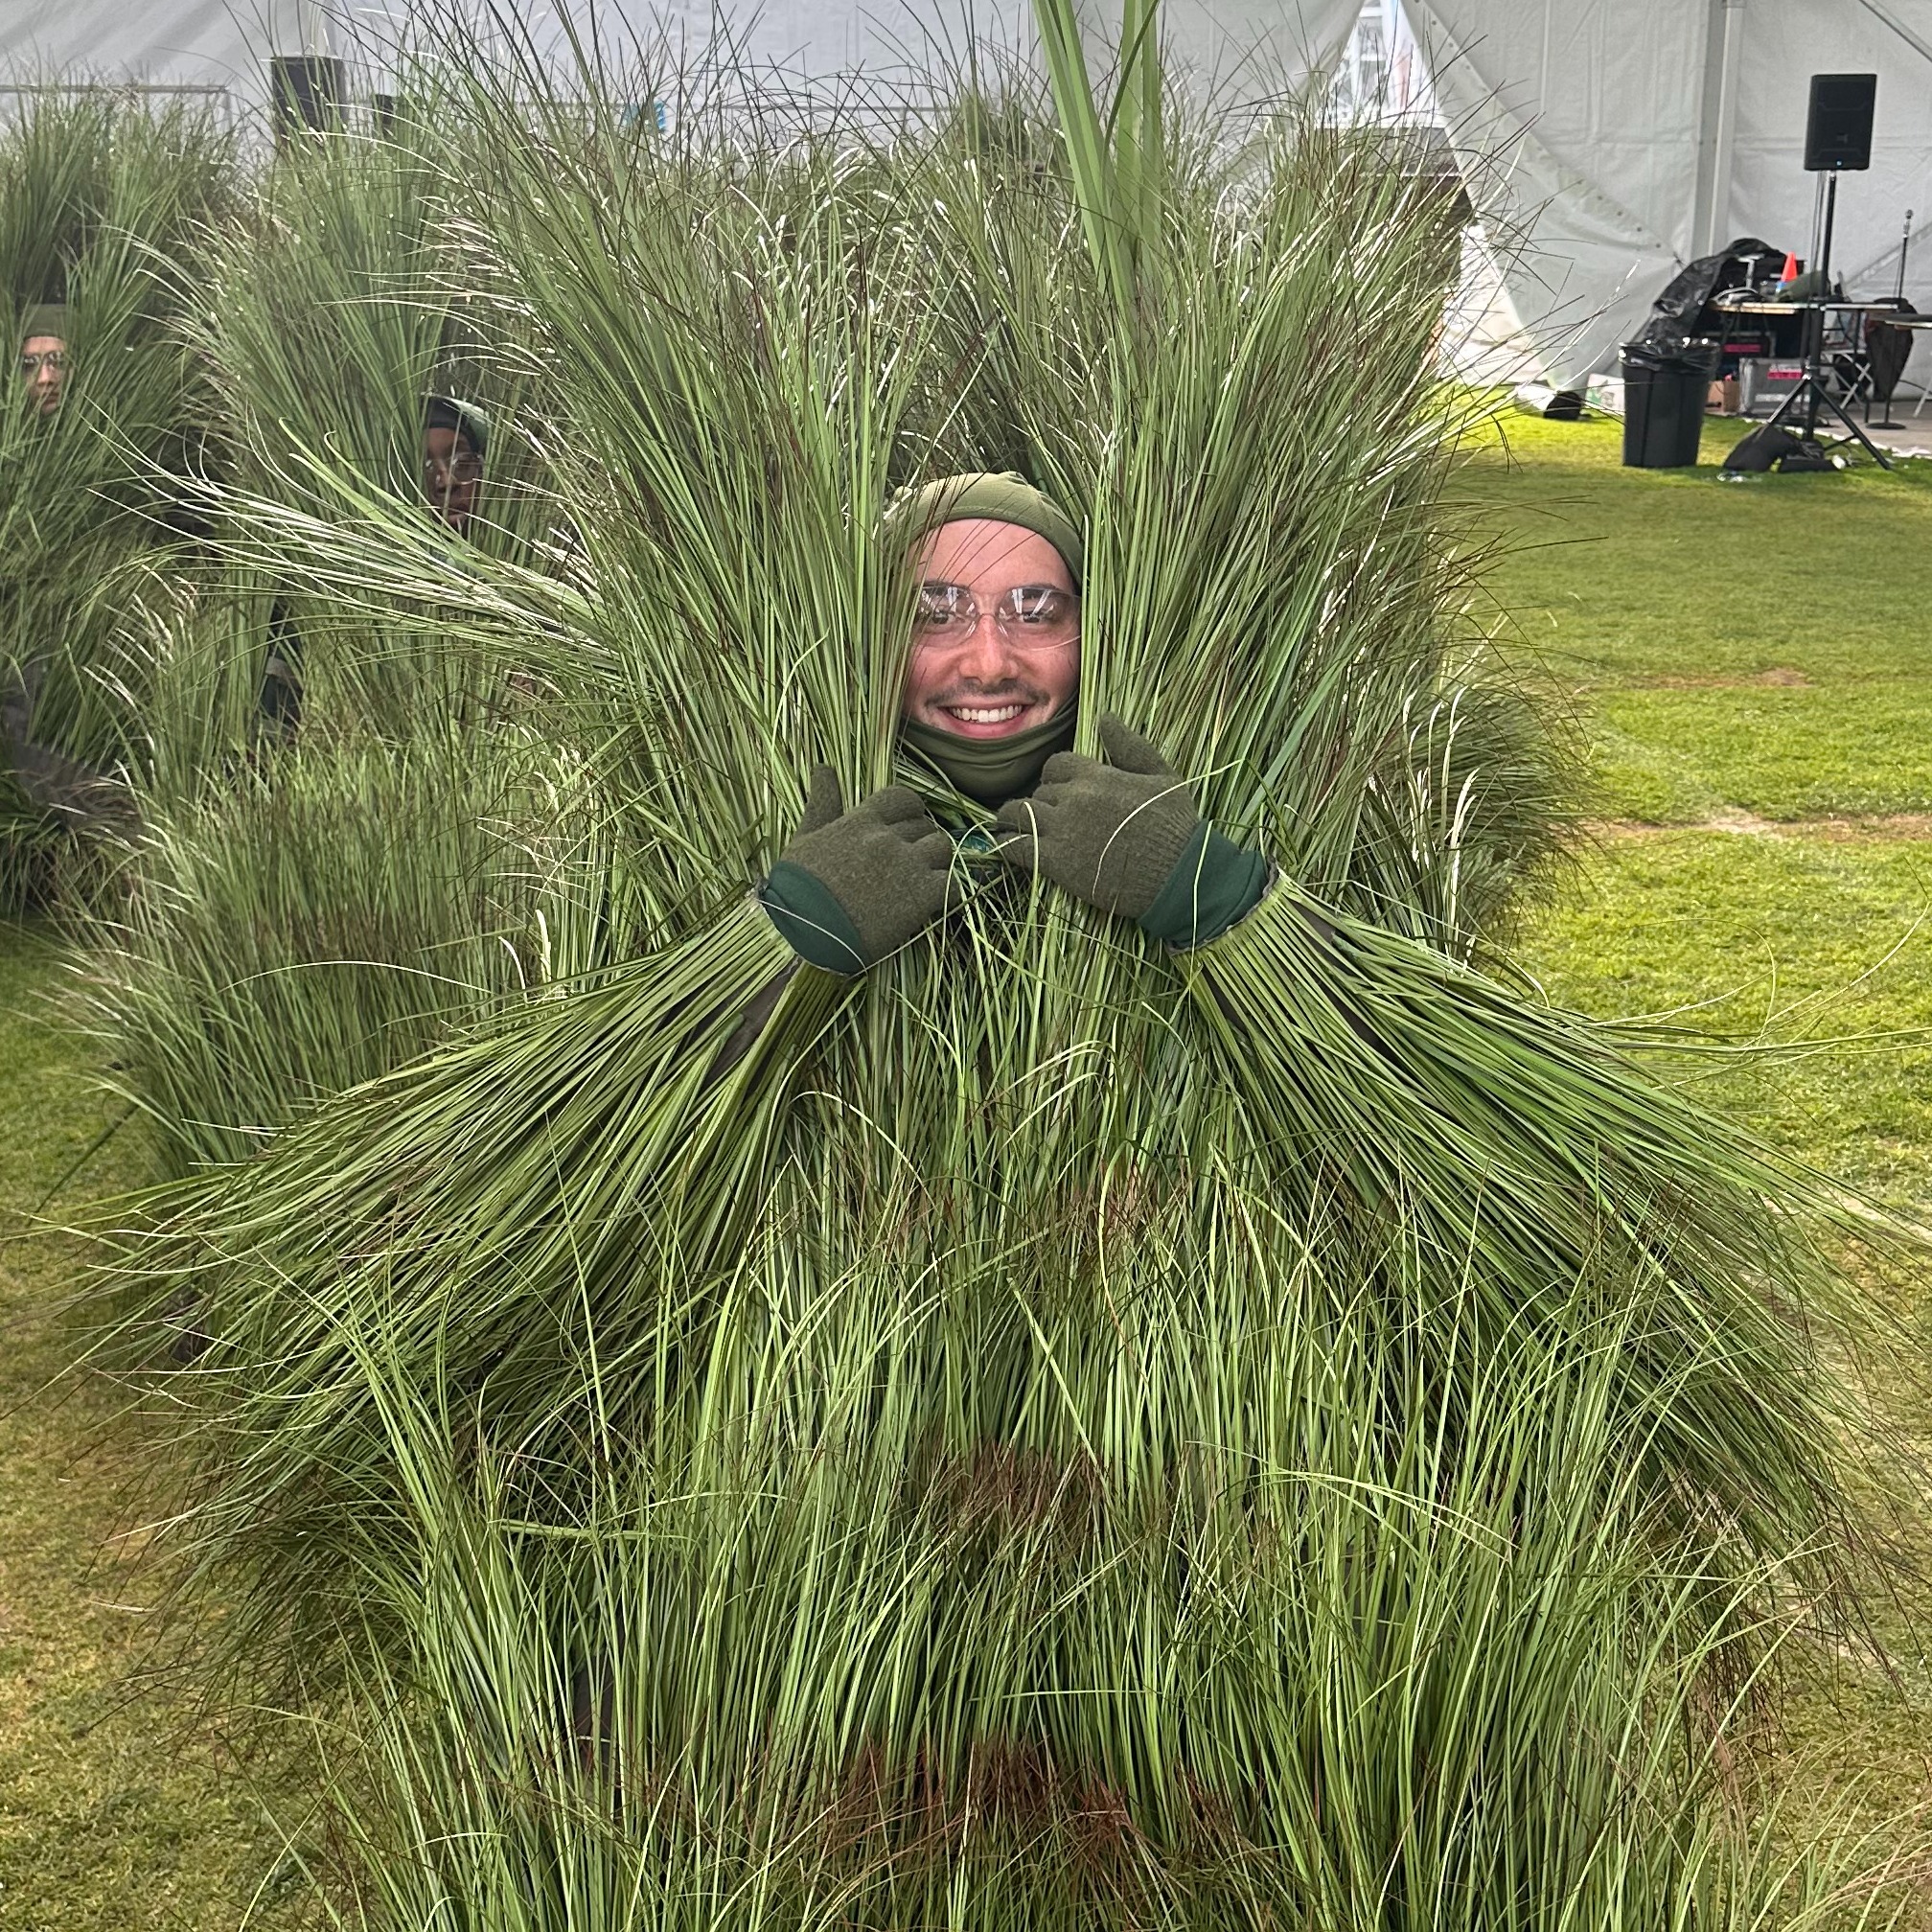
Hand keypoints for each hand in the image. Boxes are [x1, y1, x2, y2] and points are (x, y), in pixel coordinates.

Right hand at [760, 767, 954, 972]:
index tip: (907, 826)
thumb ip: (822, 803)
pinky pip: (953, 884)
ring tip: (922, 880)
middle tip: (909, 863)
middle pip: (924, 826)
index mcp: (862, 821)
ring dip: (937, 862)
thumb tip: (823, 768)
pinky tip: (932, 903)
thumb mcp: (805, 838)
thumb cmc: (795, 888)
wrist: (806, 931)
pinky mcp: (923, 896)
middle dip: (920, 842)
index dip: (910, 812)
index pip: (903, 799)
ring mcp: (908, 865)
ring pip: (943, 849)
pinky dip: (947, 893)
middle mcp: (888, 837)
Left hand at [995, 716, 1199, 921]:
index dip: (1054, 777)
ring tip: (1011, 826)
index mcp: (1097, 775)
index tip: (1059, 791)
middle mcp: (1074, 797)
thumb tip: (1105, 718)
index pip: (1055, 765)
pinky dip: (1004, 844)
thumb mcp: (1161, 776)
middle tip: (1047, 819)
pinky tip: (1004, 846)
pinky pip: (1014, 846)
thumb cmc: (1175, 826)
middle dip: (1042, 803)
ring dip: (1013, 818)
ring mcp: (1062, 829)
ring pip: (1019, 813)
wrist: (1177, 873)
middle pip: (1039, 792)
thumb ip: (1130, 746)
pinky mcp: (1055, 862)